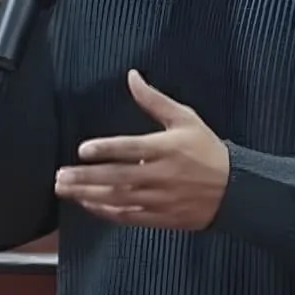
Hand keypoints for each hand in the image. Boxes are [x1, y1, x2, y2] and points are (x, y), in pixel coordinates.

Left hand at [55, 70, 230, 229]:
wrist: (234, 190)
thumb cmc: (206, 149)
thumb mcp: (185, 118)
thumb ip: (154, 100)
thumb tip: (132, 76)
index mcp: (166, 149)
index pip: (131, 149)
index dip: (106, 149)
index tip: (82, 150)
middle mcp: (161, 175)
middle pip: (117, 177)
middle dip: (86, 178)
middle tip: (60, 176)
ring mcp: (159, 199)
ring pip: (118, 199)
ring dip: (89, 195)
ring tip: (65, 190)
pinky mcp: (161, 217)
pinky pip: (128, 217)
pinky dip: (106, 212)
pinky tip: (88, 204)